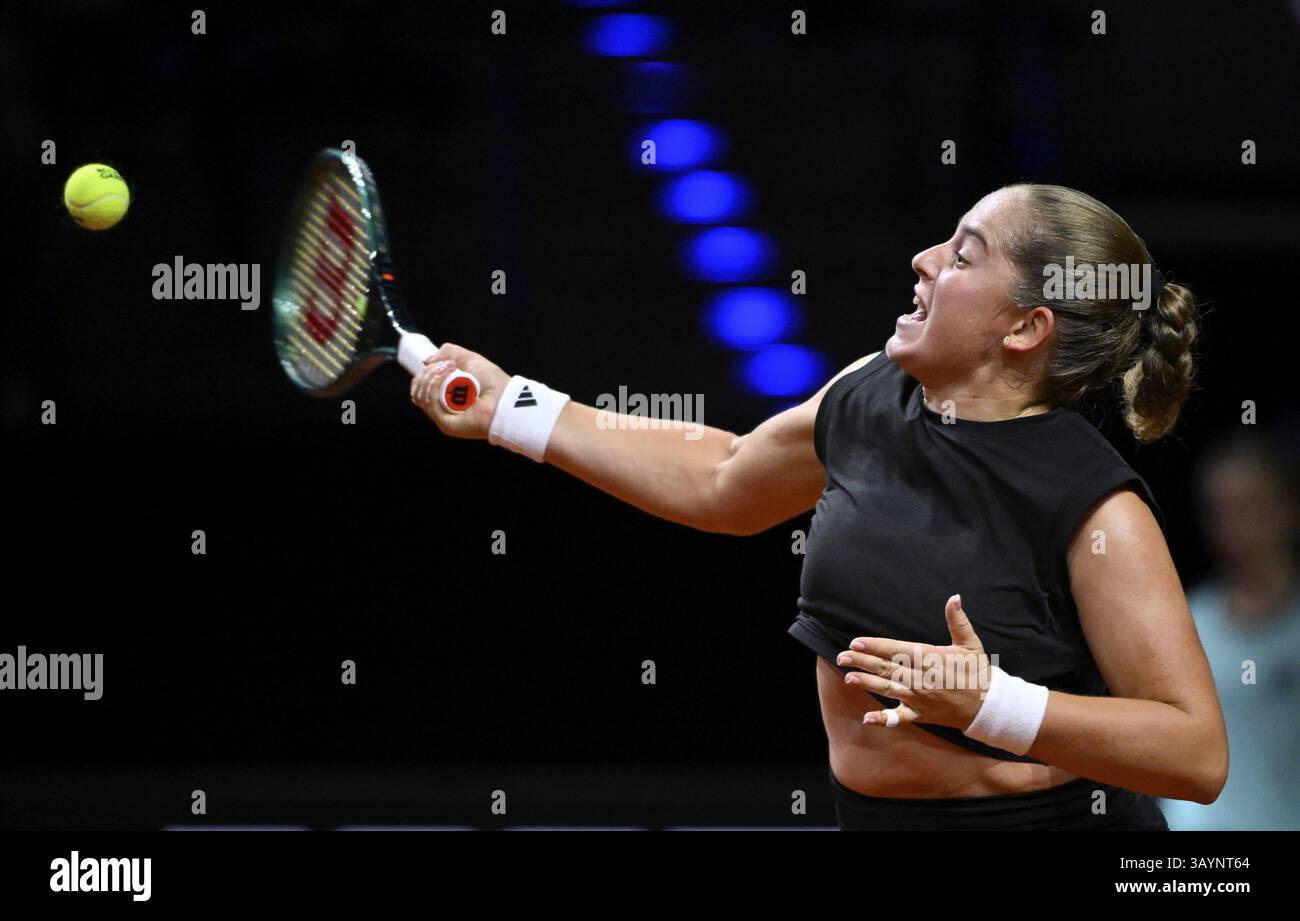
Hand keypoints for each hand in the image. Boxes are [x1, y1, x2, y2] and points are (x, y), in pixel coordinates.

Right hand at [409, 342, 508, 438]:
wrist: (504, 397)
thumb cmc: (492, 381)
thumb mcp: (469, 358)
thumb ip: (448, 353)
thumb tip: (426, 360)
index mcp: (446, 396)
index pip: (421, 388)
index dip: (422, 375)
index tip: (434, 363)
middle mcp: (442, 408)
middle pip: (417, 391)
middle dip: (426, 373)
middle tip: (447, 365)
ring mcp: (443, 417)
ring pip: (420, 396)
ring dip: (431, 376)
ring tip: (450, 369)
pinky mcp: (445, 424)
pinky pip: (430, 402)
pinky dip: (435, 385)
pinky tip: (448, 375)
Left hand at [834, 593, 991, 730]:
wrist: (989, 706)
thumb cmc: (977, 672)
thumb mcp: (971, 644)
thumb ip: (958, 621)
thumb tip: (954, 597)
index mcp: (931, 659)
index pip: (897, 650)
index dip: (875, 646)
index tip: (856, 642)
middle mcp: (922, 678)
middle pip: (887, 668)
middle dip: (863, 662)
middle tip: (841, 657)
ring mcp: (920, 698)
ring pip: (888, 689)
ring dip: (867, 683)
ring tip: (848, 677)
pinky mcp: (921, 714)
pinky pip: (899, 718)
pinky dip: (883, 720)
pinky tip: (866, 718)